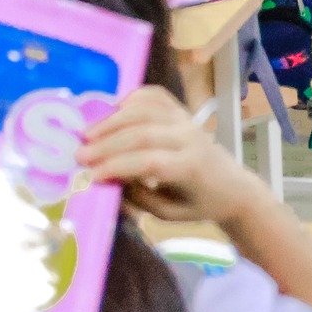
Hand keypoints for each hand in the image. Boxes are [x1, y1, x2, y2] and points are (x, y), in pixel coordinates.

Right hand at [75, 86, 261, 224]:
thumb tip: (104, 181)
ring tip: (88, 134)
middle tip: (80, 154)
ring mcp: (185, 120)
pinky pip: (154, 96)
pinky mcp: (181, 110)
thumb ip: (137, 199)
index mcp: (190, 168)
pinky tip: (113, 108)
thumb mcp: (168, 214)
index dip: (118, 166)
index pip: (149, 162)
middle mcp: (188, 138)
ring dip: (112, 121)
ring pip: (144, 111)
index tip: (92, 175)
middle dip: (107, 144)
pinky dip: (132, 98)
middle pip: (142, 134)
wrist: (232, 186)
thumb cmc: (198, 204)